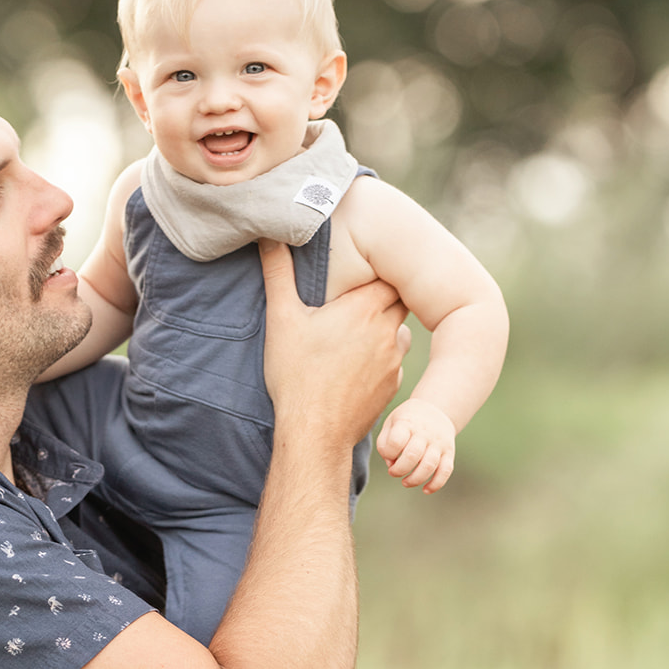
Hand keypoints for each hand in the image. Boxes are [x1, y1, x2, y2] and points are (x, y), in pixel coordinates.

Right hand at [259, 240, 408, 448]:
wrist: (315, 432)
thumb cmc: (297, 374)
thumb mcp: (281, 319)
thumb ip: (278, 273)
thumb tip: (269, 236)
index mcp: (363, 309)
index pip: (387, 277)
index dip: (376, 273)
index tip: (360, 274)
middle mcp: (386, 331)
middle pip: (397, 302)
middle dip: (380, 298)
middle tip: (355, 300)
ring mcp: (393, 362)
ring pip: (398, 332)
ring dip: (383, 329)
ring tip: (355, 334)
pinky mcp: (392, 387)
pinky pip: (393, 363)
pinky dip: (381, 359)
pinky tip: (356, 366)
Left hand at [376, 399, 454, 492]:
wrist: (436, 409)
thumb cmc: (407, 420)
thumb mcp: (391, 422)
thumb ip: (384, 443)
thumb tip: (391, 464)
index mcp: (407, 422)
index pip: (396, 441)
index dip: (389, 453)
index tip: (388, 455)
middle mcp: (425, 432)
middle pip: (412, 455)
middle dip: (399, 470)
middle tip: (393, 472)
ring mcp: (438, 443)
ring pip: (429, 465)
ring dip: (415, 479)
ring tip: (405, 482)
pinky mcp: (449, 452)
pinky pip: (446, 471)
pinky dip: (436, 484)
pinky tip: (425, 490)